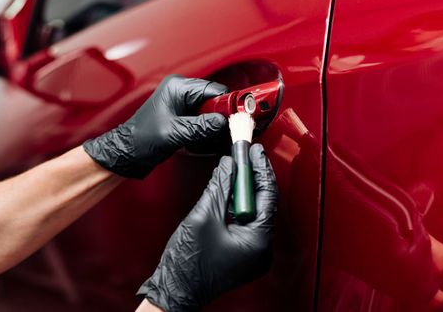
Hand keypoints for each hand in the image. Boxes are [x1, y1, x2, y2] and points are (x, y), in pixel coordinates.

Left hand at [83, 75, 227, 177]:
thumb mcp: (174, 133)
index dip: (227, 104)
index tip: (237, 117)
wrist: (126, 153)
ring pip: (211, 111)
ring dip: (215, 125)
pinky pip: (203, 120)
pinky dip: (208, 131)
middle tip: (227, 131)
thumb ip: (200, 127)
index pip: (213, 89)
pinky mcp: (183, 117)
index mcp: (177, 87)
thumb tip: (223, 123)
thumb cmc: (140, 139)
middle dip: (221, 117)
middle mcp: (181, 91)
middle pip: (214, 100)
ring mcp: (182, 104)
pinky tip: (206, 141)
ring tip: (214, 139)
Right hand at [137, 144, 277, 310]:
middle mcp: (262, 248)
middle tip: (247, 153)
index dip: (261, 169)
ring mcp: (253, 252)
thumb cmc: (188, 263)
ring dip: (245, 189)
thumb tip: (230, 164)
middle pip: (264, 202)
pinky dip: (239, 204)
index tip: (255, 150)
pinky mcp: (243, 252)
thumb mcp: (204, 215)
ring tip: (239, 166)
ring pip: (255, 211)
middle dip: (254, 177)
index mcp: (259, 240)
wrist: (174, 291)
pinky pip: (247, 222)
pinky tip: (231, 189)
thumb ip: (220, 186)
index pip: (268, 195)